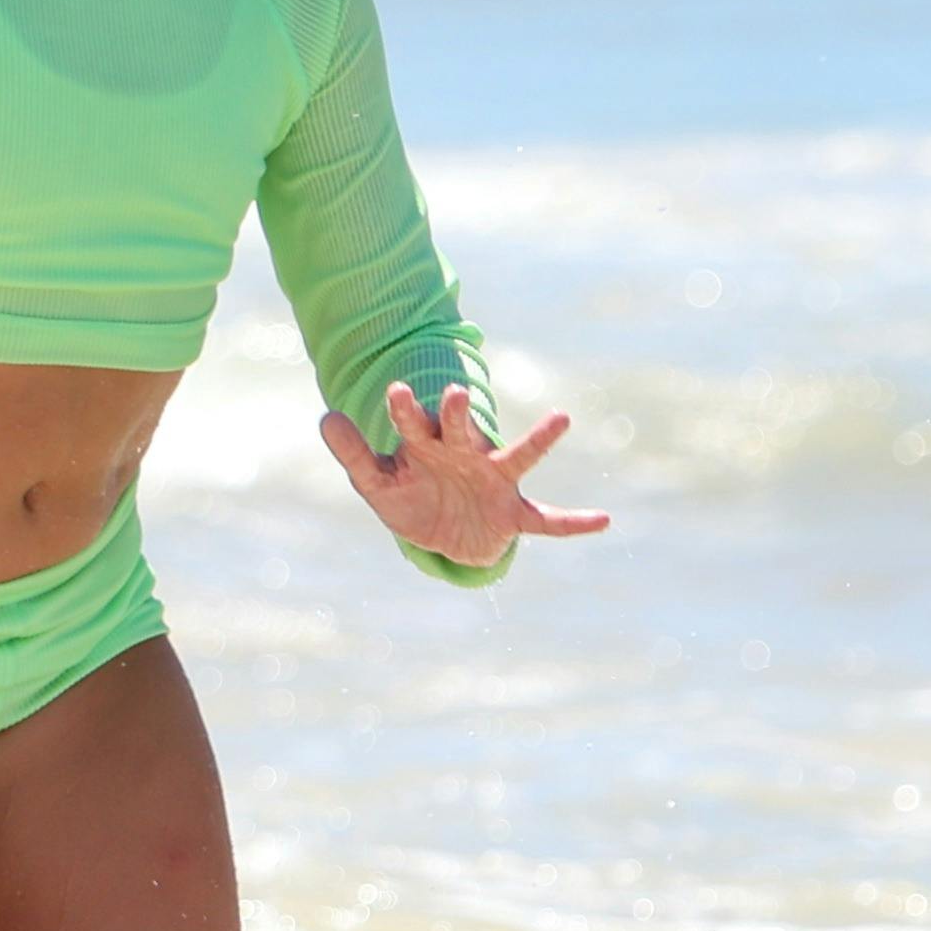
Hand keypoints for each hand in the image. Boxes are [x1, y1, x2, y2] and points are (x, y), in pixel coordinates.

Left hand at [334, 380, 613, 564]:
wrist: (444, 539)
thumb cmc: (411, 499)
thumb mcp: (374, 484)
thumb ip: (353, 455)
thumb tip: (326, 417)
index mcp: (429, 446)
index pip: (415, 423)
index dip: (406, 410)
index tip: (396, 391)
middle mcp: (466, 455)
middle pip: (462, 430)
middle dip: (458, 414)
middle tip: (455, 394)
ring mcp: (494, 482)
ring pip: (517, 458)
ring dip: (538, 440)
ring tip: (563, 417)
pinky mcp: (514, 513)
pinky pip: (547, 521)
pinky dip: (574, 523)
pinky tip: (604, 521)